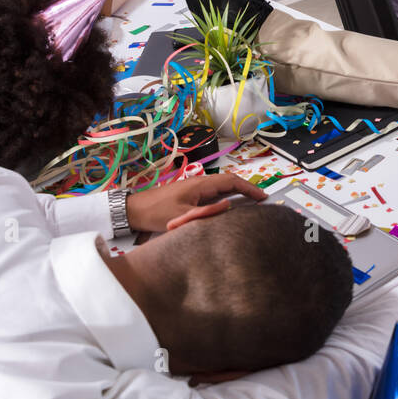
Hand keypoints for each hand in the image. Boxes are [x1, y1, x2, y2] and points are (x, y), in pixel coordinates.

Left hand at [127, 173, 267, 232]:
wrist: (133, 210)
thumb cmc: (155, 213)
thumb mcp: (182, 217)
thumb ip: (207, 213)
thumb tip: (230, 207)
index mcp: (200, 184)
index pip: (232, 181)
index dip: (250, 188)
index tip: (263, 197)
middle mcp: (200, 183)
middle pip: (230, 183)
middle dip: (247, 190)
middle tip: (262, 202)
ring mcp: (195, 189)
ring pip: (222, 188)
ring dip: (238, 194)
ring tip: (251, 205)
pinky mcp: (190, 195)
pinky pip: (214, 194)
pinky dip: (227, 198)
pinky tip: (230, 208)